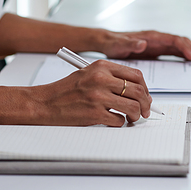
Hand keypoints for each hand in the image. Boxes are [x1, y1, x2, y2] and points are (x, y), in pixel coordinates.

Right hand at [33, 60, 151, 126]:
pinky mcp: (94, 113)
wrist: (44, 102)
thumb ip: (111, 77)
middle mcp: (101, 79)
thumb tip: (137, 90)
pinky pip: (119, 120)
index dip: (145, 87)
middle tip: (145, 110)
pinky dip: (120, 123)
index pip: (136, 74)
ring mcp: (98, 96)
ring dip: (137, 115)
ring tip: (132, 117)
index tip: (146, 96)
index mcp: (102, 66)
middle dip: (146, 104)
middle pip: (138, 91)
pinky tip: (115, 121)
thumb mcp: (89, 74)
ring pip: (133, 106)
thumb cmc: (66, 90)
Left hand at [98, 30, 190, 62]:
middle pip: (181, 43)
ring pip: (180, 47)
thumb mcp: (119, 45)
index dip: (184, 48)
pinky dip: (184, 57)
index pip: (174, 40)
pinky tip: (190, 63)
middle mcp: (157, 39)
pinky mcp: (157, 51)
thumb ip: (130, 44)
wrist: (108, 43)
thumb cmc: (113, 43)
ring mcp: (158, 45)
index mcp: (151, 37)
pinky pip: (174, 53)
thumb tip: (142, 43)